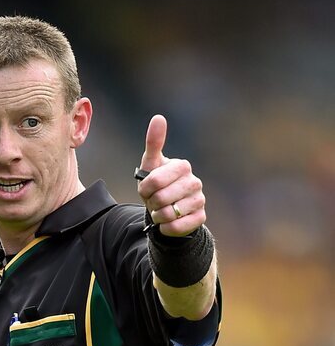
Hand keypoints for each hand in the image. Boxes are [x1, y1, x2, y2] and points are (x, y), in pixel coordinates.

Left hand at [136, 114, 205, 236]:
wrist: (168, 209)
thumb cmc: (158, 184)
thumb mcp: (151, 164)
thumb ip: (154, 143)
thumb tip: (159, 117)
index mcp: (182, 166)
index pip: (154, 181)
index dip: (144, 189)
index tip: (146, 189)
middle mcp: (195, 182)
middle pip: (160, 199)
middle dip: (151, 204)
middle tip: (154, 202)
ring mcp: (200, 200)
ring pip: (168, 214)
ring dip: (158, 216)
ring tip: (161, 211)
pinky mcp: (201, 217)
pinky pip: (177, 227)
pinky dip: (166, 228)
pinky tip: (166, 223)